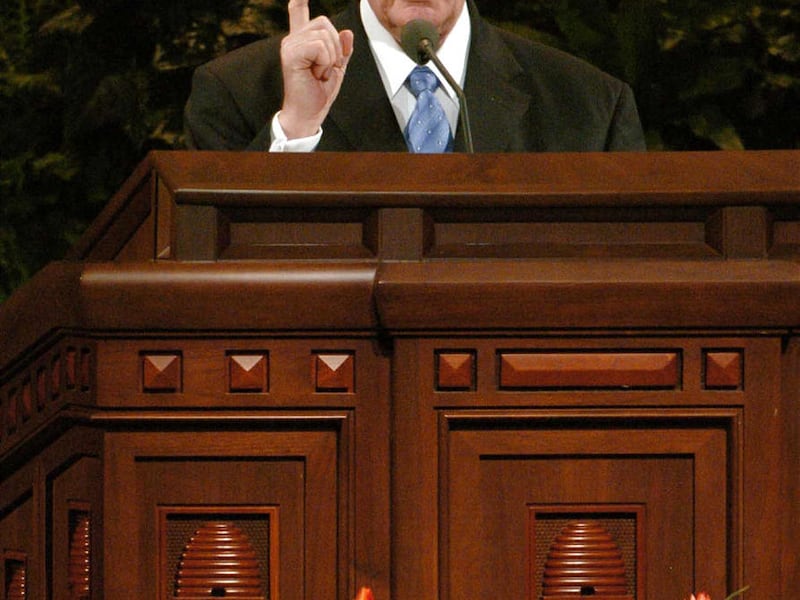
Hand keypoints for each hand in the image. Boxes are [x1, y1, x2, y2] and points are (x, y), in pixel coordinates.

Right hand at [279, 0, 353, 138]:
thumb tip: (347, 32)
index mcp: (303, 41)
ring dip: (330, 57)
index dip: (299, 1)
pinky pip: (319, 46)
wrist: (309, 113)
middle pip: (325, 23)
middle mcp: (293, 39)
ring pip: (324, 34)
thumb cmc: (319, 93)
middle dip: (335, 48)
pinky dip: (324, 61)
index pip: (298, 13)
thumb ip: (342, 50)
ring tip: (319, 73)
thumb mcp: (337, 68)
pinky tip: (315, 73)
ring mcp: (290, 45)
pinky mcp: (291, 53)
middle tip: (324, 69)